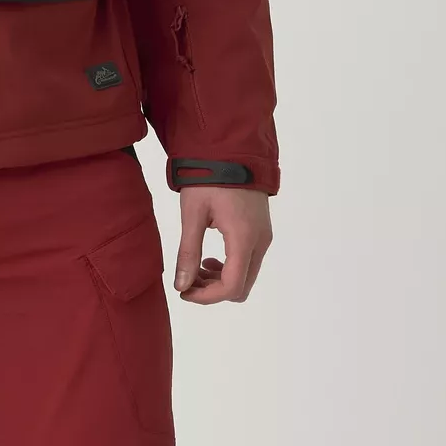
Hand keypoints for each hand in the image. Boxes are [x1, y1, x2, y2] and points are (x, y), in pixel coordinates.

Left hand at [172, 186, 271, 302]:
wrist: (231, 149)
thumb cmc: (208, 178)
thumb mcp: (193, 214)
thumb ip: (188, 252)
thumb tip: (181, 286)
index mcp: (243, 238)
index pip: (232, 286)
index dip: (207, 297)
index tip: (184, 292)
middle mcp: (260, 241)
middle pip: (242, 286)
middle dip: (213, 290)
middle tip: (188, 280)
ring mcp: (264, 236)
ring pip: (247, 275)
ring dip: (221, 280)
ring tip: (196, 267)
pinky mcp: (262, 230)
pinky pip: (249, 261)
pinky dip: (230, 267)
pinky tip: (210, 256)